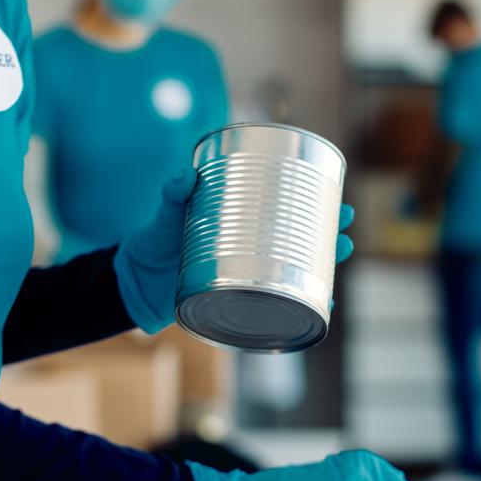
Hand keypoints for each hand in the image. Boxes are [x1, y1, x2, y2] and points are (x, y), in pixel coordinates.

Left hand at [114, 169, 355, 333]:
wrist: (134, 288)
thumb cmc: (149, 245)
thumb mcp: (161, 218)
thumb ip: (170, 197)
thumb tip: (182, 177)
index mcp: (238, 219)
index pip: (281, 204)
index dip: (312, 198)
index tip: (335, 193)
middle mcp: (249, 246)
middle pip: (299, 236)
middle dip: (327, 232)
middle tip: (346, 227)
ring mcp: (246, 273)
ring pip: (295, 267)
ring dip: (322, 265)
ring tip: (341, 256)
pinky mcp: (240, 298)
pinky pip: (276, 298)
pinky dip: (300, 301)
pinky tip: (322, 302)